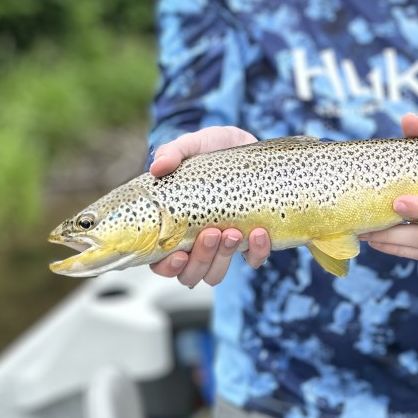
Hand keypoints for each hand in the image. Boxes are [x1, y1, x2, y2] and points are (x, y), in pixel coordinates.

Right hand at [148, 126, 271, 286]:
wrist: (248, 144)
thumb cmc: (212, 149)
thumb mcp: (192, 145)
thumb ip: (173, 152)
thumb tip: (157, 167)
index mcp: (174, 226)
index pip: (161, 262)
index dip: (168, 267)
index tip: (179, 254)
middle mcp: (195, 241)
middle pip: (190, 273)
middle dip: (201, 259)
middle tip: (212, 232)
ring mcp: (222, 244)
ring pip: (216, 273)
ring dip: (223, 259)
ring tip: (233, 232)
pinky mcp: (250, 241)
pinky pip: (253, 260)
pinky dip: (256, 252)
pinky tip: (259, 232)